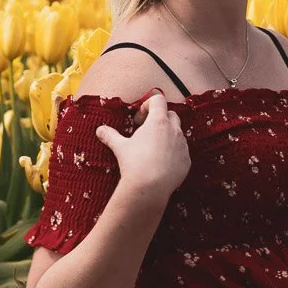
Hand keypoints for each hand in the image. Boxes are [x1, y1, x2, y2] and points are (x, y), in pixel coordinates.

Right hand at [95, 90, 190, 208]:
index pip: (158, 100)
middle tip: (145, 132)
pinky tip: (161, 163)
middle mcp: (174, 130)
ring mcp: (182, 145)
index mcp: (158, 121)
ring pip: (178, 133)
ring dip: (167, 136)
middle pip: (170, 114)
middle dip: (159, 119)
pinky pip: (182, 151)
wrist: (150, 187)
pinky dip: (173, 152)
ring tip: (152, 149)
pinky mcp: (186, 160)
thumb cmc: (134, 163)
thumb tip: (100, 130)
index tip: (139, 120)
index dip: (147, 105)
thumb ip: (110, 135)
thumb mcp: (120, 147)